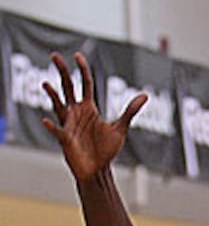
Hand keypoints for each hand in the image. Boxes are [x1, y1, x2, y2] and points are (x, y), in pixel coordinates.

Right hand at [42, 52, 147, 182]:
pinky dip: (52, 126)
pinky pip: (57, 131)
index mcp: (89, 108)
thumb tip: (145, 95)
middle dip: (62, 71)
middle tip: (55, 55)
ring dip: (52, 95)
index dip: (82, 69)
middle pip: (68, 87)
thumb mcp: (120, 128)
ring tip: (46, 84)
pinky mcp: (65, 139)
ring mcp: (69, 124)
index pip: (85, 84)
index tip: (77, 55)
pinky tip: (47, 120)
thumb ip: (130, 111)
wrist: (98, 170)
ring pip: (58, 105)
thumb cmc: (106, 150)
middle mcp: (76, 113)